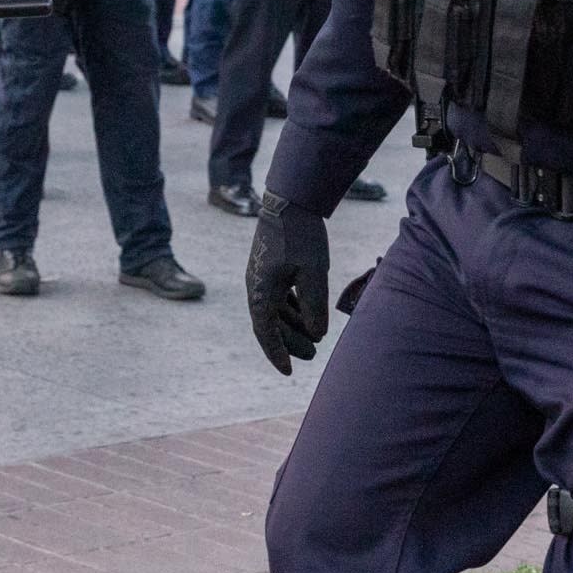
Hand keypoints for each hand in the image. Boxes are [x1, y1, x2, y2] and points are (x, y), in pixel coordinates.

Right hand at [246, 198, 330, 374]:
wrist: (290, 201)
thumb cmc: (302, 236)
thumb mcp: (313, 273)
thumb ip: (314, 306)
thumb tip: (317, 334)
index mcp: (260, 291)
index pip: (266, 332)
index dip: (278, 353)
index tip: (289, 372)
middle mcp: (256, 286)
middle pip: (271, 324)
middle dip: (290, 342)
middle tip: (313, 356)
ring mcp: (261, 276)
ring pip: (275, 311)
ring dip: (292, 326)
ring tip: (314, 339)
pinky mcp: (270, 267)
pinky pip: (278, 297)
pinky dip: (292, 310)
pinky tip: (307, 316)